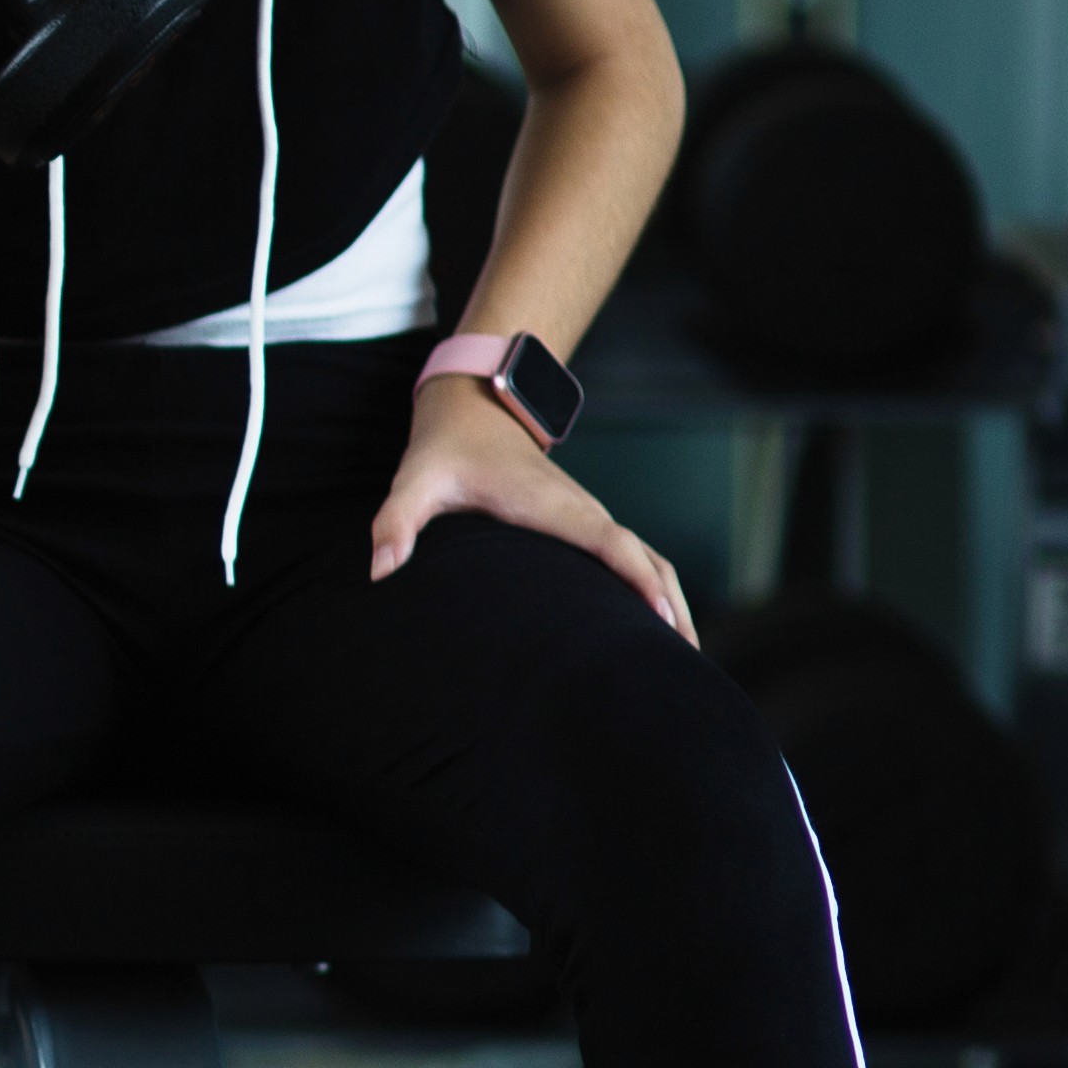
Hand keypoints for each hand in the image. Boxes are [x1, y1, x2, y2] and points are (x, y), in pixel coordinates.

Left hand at [368, 375, 690, 637]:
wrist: (474, 407)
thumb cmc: (445, 449)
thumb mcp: (414, 480)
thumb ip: (395, 521)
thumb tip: (380, 569)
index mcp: (550, 504)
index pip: (607, 540)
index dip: (637, 577)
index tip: (663, 617)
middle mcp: (581, 510)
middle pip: (644, 558)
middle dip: (670, 604)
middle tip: (687, 661)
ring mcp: (589, 516)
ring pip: (647, 559)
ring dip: (670, 599)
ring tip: (685, 655)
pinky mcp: (586, 524)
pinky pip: (633, 557)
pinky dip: (654, 587)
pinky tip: (658, 626)